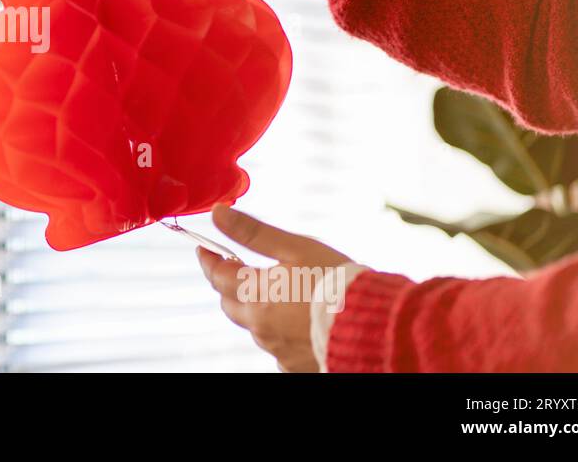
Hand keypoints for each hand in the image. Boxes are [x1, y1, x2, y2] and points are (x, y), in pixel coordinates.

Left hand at [198, 204, 350, 372]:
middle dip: (229, 284)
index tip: (204, 248)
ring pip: (254, 325)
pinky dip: (280, 330)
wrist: (373, 323)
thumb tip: (217, 213)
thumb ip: (252, 232)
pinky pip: (277, 346)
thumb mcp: (294, 247)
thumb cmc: (335, 281)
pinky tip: (298, 320)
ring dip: (257, 308)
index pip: (217, 276)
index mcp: (255, 296)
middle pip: (230, 304)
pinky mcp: (293, 365)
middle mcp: (260, 327)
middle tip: (238, 267)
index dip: (208, 259)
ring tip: (278, 292)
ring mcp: (276, 349)